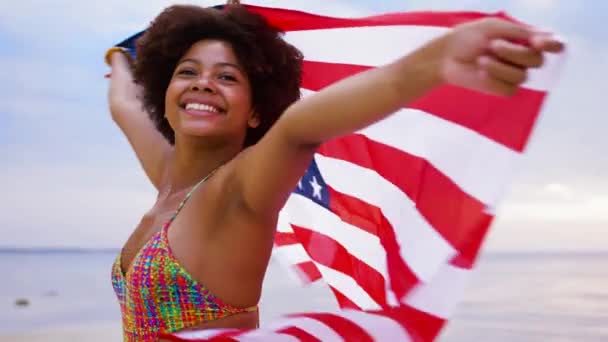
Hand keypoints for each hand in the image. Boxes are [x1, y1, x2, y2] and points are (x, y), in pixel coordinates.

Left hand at [440, 18, 563, 95]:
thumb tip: (545, 37)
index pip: (554, 44)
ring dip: (499, 66)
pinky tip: (480, 73)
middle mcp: (524, 57)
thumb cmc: (468, 37)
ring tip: (481, 59)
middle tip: (493, 45)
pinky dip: (494, 80)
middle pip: (537, 61)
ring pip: (522, 76)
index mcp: (526, 38)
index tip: (537, 42)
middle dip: (515, 53)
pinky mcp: (502, 89)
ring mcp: (514, 74)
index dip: (552, 45)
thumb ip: (519, 32)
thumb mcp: (493, 27)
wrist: (446, 56)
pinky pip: (510, 89)